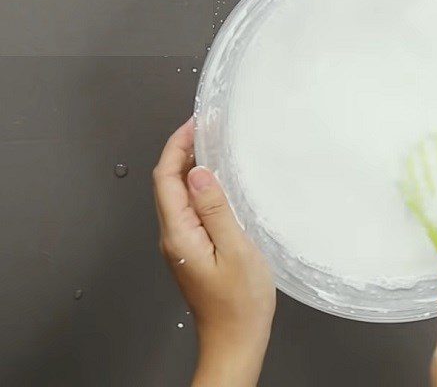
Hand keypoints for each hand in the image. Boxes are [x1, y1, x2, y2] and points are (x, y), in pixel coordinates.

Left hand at [153, 119, 275, 386]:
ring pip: (177, 193)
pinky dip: (200, 184)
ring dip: (192, 165)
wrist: (236, 342)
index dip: (177, 145)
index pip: (166, 178)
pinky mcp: (194, 248)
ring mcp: (182, 243)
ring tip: (215, 143)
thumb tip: (198, 173)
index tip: (196, 123)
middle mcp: (174, 236)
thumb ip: (215, 209)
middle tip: (207, 126)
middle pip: (167, 182)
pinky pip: (190, 207)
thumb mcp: (235, 250)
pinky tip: (219, 179)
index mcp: (180, 234)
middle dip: (183, 149)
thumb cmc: (240, 304)